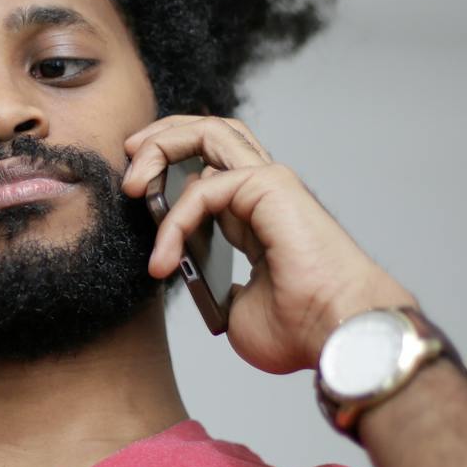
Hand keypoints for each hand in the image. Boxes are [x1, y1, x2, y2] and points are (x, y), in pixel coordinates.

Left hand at [122, 115, 415, 373]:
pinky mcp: (270, 187)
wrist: (336, 334)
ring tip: (132, 182)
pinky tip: (163, 260)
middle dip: (162, 137)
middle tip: (129, 161)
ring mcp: (269, 184)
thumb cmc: (300, 328)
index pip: (209, 167)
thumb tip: (192, 280)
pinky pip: (204, 189)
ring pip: (210, 132)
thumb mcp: (236, 308)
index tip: (137, 196)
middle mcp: (264, 191)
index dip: (169, 170)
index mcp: (257, 214)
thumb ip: (213, 285)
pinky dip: (173, 220)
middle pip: (210, 133)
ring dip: (163, 146)